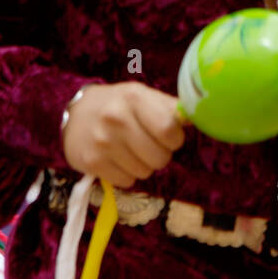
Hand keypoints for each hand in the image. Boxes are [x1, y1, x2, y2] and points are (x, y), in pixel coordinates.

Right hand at [62, 81, 186, 188]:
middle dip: (159, 154)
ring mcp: (102, 142)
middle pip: (160, 157)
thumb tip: (200, 117)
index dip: (175, 138)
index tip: (168, 135)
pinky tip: (117, 159)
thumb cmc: (119, 105)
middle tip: (147, 144)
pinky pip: (127, 181)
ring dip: (143, 165)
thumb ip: (171, 108)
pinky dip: (126, 174)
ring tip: (130, 150)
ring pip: (145, 172)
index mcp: (135, 98)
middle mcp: (116, 118)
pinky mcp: (91, 162)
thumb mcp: (143, 96)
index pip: (170, 130)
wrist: (76, 114)